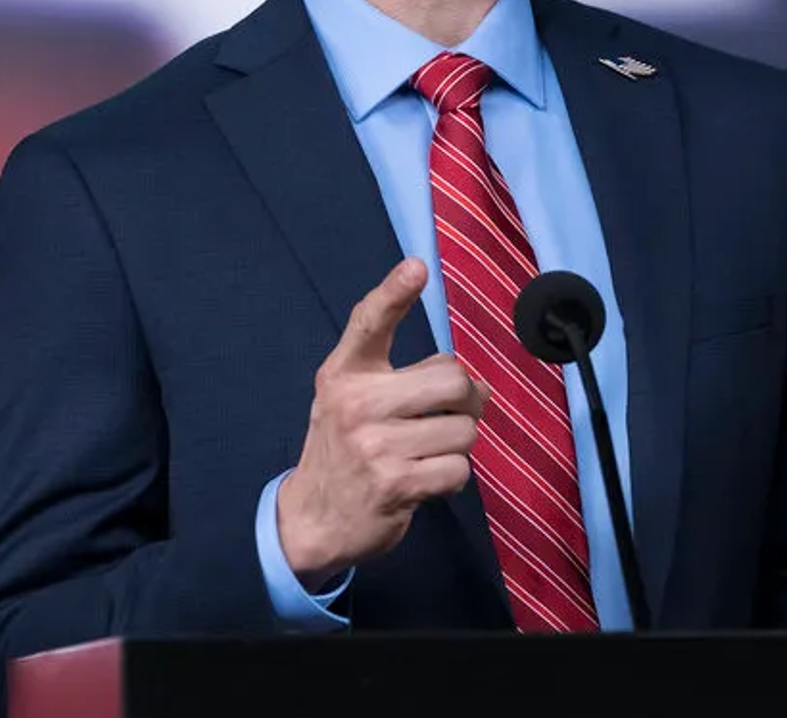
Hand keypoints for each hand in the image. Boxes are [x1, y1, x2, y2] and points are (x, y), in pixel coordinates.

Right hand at [276, 257, 487, 584]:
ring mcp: (375, 446)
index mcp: (345, 373)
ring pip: (463, 429)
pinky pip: (458, 469)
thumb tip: (472, 379)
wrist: (314, 519)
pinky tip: (423, 479)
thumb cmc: (345, 448)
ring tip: (427, 452)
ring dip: (457, 443)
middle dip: (466, 399)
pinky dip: (450, 476)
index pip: (369, 322)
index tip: (417, 267)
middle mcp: (356, 403)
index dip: (394, 292)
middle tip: (451, 414)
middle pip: (452, 378)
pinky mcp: (395, 484)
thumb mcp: (354, 399)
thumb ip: (403, 377)